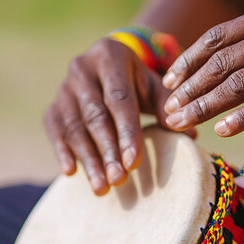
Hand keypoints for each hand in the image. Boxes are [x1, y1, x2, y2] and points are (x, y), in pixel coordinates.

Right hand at [44, 39, 194, 194]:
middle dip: (108, 151)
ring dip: (88, 159)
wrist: (106, 65)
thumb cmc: (136, 80)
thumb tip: (190, 134)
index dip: (127, 132)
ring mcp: (63, 87)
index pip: (119, 100)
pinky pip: (54, 130)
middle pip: (95, 116)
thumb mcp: (154, 85)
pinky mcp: (52, 105)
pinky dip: (62, 151)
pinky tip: (71, 172)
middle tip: (119, 180)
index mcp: (110, 56)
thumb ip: (167, 105)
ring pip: (74, 127)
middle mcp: (82, 68)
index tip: (134, 162)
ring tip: (102, 187)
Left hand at [161, 0, 243, 135]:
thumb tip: (227, 65)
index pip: (217, 37)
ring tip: (183, 123)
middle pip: (220, 62)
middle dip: (189, 89)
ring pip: (237, 84)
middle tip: (168, 110)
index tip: (170, 82)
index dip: (188, 61)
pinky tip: (222, 130)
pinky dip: (240, 117)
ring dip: (204, 106)